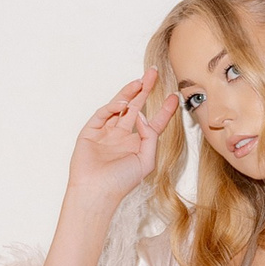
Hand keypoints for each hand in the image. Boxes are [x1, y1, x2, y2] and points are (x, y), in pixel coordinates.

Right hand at [66, 72, 179, 212]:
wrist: (97, 192)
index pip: (154, 123)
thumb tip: (143, 115)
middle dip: (144, 90)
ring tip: (140, 81)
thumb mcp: (146, 160)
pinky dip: (113, 107)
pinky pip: (103, 114)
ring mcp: (106, 132)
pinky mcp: (91, 131)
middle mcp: (122, 136)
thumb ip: (150, 137)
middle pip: (136, 108)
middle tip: (153, 74)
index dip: (164, 110)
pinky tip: (124, 104)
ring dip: (129, 93)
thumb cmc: (121, 182)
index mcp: (137, 145)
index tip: (173, 97)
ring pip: (119, 107)